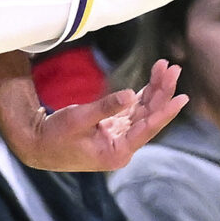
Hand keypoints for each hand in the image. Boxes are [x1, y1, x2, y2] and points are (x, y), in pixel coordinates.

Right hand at [19, 59, 187, 172]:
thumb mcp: (79, 119)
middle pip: (150, 117)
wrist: (38, 146)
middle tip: (174, 69)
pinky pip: (134, 110)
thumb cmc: (55, 136)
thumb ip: (106, 107)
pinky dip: (144, 95)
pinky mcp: (114, 129)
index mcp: (117, 152)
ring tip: (166, 68)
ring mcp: (120, 137)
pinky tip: (154, 80)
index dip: (165, 112)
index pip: (147, 129)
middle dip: (162, 92)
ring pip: (144, 112)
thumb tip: (133, 94)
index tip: (182, 97)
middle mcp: (123, 147)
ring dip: (155, 90)